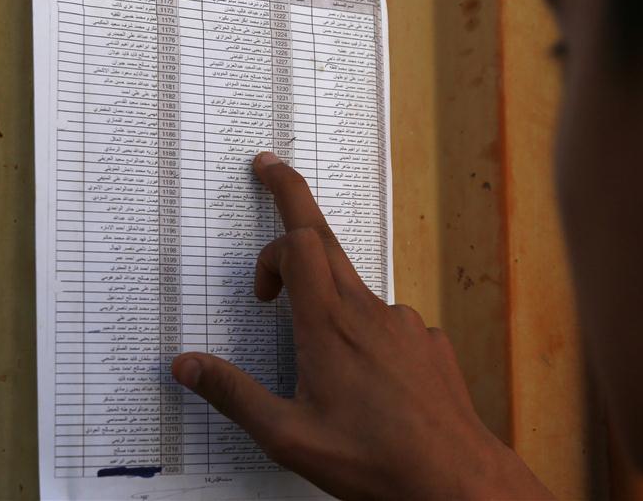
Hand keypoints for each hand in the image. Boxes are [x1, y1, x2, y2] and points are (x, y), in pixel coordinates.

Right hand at [172, 152, 551, 499]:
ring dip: (326, 296)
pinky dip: (365, 330)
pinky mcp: (427, 340)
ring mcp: (404, 322)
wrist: (454, 477)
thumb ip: (234, 395)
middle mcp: (369, 311)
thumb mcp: (288, 436)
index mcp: (328, 325)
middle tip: (271, 172)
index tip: (261, 240)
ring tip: (317, 351)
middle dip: (294, 200)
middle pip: (327, 238)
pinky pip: (388, 320)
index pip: (298, 239)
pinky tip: (366, 377)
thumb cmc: (375, 459)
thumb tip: (188, 366)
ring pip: (355, 288)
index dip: (274, 226)